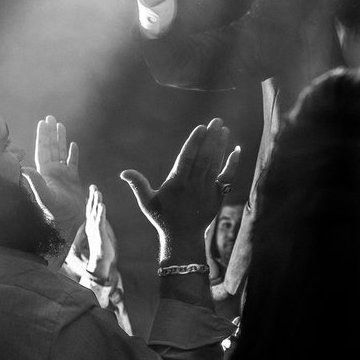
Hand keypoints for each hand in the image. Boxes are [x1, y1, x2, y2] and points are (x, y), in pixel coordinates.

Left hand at [23, 116, 84, 234]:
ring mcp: (63, 175)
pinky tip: (73, 145)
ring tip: (60, 125)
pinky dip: (73, 154)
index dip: (43, 136)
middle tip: (50, 117)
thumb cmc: (54, 212)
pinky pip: (72, 163)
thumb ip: (35, 184)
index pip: (43, 149)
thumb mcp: (44, 197)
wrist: (66, 223)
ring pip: (61, 152)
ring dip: (61, 139)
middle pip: (51, 147)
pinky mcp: (73, 180)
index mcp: (45, 172)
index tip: (43, 123)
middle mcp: (52, 171)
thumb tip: (24, 169)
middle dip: (50, 133)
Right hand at [84, 185, 116, 276]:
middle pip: (91, 209)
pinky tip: (102, 205)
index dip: (91, 198)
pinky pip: (100, 223)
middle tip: (93, 185)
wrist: (100, 261)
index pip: (91, 209)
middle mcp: (92, 226)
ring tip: (97, 192)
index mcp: (92, 225)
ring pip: (95, 214)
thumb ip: (100, 225)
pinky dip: (101, 213)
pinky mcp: (100, 235)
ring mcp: (95, 230)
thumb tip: (101, 218)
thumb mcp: (100, 233)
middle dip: (92, 197)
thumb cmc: (101, 248)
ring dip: (96, 202)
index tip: (92, 187)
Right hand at [121, 118, 240, 262]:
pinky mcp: (218, 196)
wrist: (183, 238)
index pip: (187, 159)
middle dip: (211, 138)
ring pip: (215, 164)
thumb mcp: (147, 203)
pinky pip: (227, 177)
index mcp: (177, 184)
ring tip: (224, 129)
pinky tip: (236, 150)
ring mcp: (208, 190)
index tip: (201, 128)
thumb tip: (123, 173)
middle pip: (204, 157)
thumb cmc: (162, 218)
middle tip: (217, 121)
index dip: (195, 142)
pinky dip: (232, 164)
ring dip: (221, 146)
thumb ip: (138, 185)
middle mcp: (194, 185)